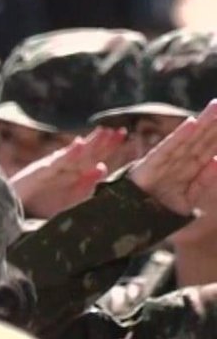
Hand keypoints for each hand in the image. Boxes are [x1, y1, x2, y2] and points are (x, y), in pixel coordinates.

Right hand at [10, 127, 125, 218]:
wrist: (6, 220)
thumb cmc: (34, 213)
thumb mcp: (66, 202)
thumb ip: (84, 186)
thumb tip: (102, 167)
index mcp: (68, 176)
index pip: (91, 157)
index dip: (106, 146)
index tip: (122, 134)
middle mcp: (60, 170)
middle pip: (85, 154)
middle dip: (102, 142)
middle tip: (121, 131)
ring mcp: (49, 171)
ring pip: (73, 155)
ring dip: (89, 144)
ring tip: (105, 132)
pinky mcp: (36, 174)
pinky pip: (55, 164)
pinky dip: (68, 155)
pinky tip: (80, 145)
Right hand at [130, 100, 216, 214]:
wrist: (130, 231)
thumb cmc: (160, 220)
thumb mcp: (191, 204)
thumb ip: (205, 184)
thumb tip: (216, 161)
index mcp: (186, 174)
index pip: (206, 151)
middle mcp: (174, 166)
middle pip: (198, 142)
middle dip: (212, 124)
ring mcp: (161, 166)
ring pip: (186, 142)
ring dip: (201, 124)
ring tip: (215, 106)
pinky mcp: (147, 168)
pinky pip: (165, 151)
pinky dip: (177, 138)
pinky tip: (191, 124)